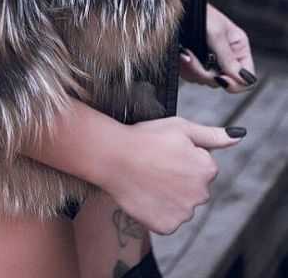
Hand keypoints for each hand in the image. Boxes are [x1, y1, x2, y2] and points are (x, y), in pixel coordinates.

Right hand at [105, 116, 245, 234]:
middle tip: (156, 165)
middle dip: (179, 178)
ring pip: (181, 204)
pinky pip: (167, 219)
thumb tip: (239, 136)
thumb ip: (213, 135)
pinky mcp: (167, 226)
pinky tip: (145, 193)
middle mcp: (201, 195)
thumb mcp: (181, 127)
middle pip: (194, 188)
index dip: (183, 157)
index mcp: (207, 169)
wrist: (113, 157)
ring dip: (169, 195)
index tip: (165, 152)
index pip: (203, 166)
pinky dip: (157, 209)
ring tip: (148, 178)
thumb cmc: (146, 137)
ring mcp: (184, 213)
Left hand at [179, 3, 256, 92]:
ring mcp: (210, 61)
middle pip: (223, 81)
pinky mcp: (195, 62)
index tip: (221, 78)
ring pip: (205, 80)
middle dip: (206, 73)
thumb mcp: (216, 33)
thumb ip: (227, 57)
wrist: (180, 6)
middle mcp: (226, 57)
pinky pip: (191, 75)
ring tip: (185, 54)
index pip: (247, 77)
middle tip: (192, 59)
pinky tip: (181, 55)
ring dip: (192, 69)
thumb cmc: (200, 11)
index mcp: (238, 48)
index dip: (236, 83)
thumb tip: (241, 78)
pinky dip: (185, 67)